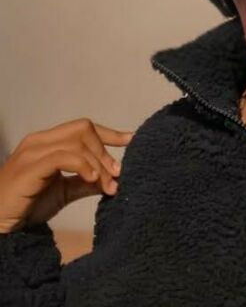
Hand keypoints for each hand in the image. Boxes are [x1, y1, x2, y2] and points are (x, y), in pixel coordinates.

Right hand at [0, 118, 133, 233]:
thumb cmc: (27, 206)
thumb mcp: (63, 192)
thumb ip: (85, 182)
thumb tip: (113, 178)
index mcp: (47, 142)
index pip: (82, 127)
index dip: (108, 132)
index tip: (130, 139)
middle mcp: (39, 140)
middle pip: (84, 130)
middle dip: (105, 151)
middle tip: (118, 174)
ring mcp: (33, 151)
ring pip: (77, 143)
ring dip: (98, 163)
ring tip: (108, 184)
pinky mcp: (29, 167)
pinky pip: (63, 157)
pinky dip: (83, 165)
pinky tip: (93, 179)